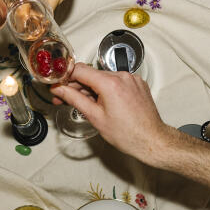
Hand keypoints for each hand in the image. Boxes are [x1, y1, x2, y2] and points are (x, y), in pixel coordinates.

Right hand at [51, 63, 176, 165]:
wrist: (151, 140)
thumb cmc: (128, 134)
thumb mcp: (95, 117)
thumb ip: (74, 99)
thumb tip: (60, 90)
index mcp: (110, 83)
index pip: (80, 69)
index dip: (65, 76)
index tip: (58, 83)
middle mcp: (122, 76)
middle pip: (91, 74)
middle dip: (76, 85)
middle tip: (63, 97)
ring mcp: (131, 79)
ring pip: (103, 77)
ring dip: (91, 87)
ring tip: (83, 102)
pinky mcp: (137, 83)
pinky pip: (116, 81)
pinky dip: (105, 88)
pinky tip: (100, 101)